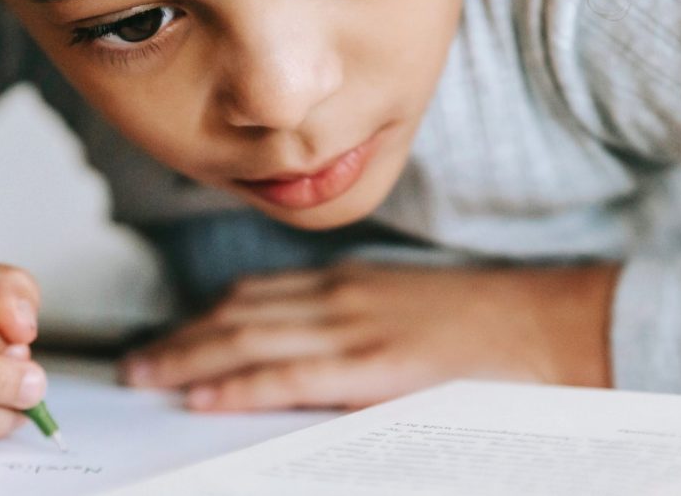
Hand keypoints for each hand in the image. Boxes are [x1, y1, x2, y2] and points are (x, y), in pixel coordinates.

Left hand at [119, 261, 618, 412]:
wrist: (546, 323)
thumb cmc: (483, 324)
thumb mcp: (405, 306)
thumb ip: (353, 317)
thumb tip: (304, 342)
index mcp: (348, 283)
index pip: (255, 295)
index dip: (203, 317)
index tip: (169, 335)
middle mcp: (340, 297)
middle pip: (239, 316)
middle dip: (182, 341)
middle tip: (135, 363)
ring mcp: (355, 329)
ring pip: (250, 341)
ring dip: (190, 361)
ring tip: (148, 378)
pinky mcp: (373, 366)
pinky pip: (290, 376)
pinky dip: (240, 386)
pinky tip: (205, 397)